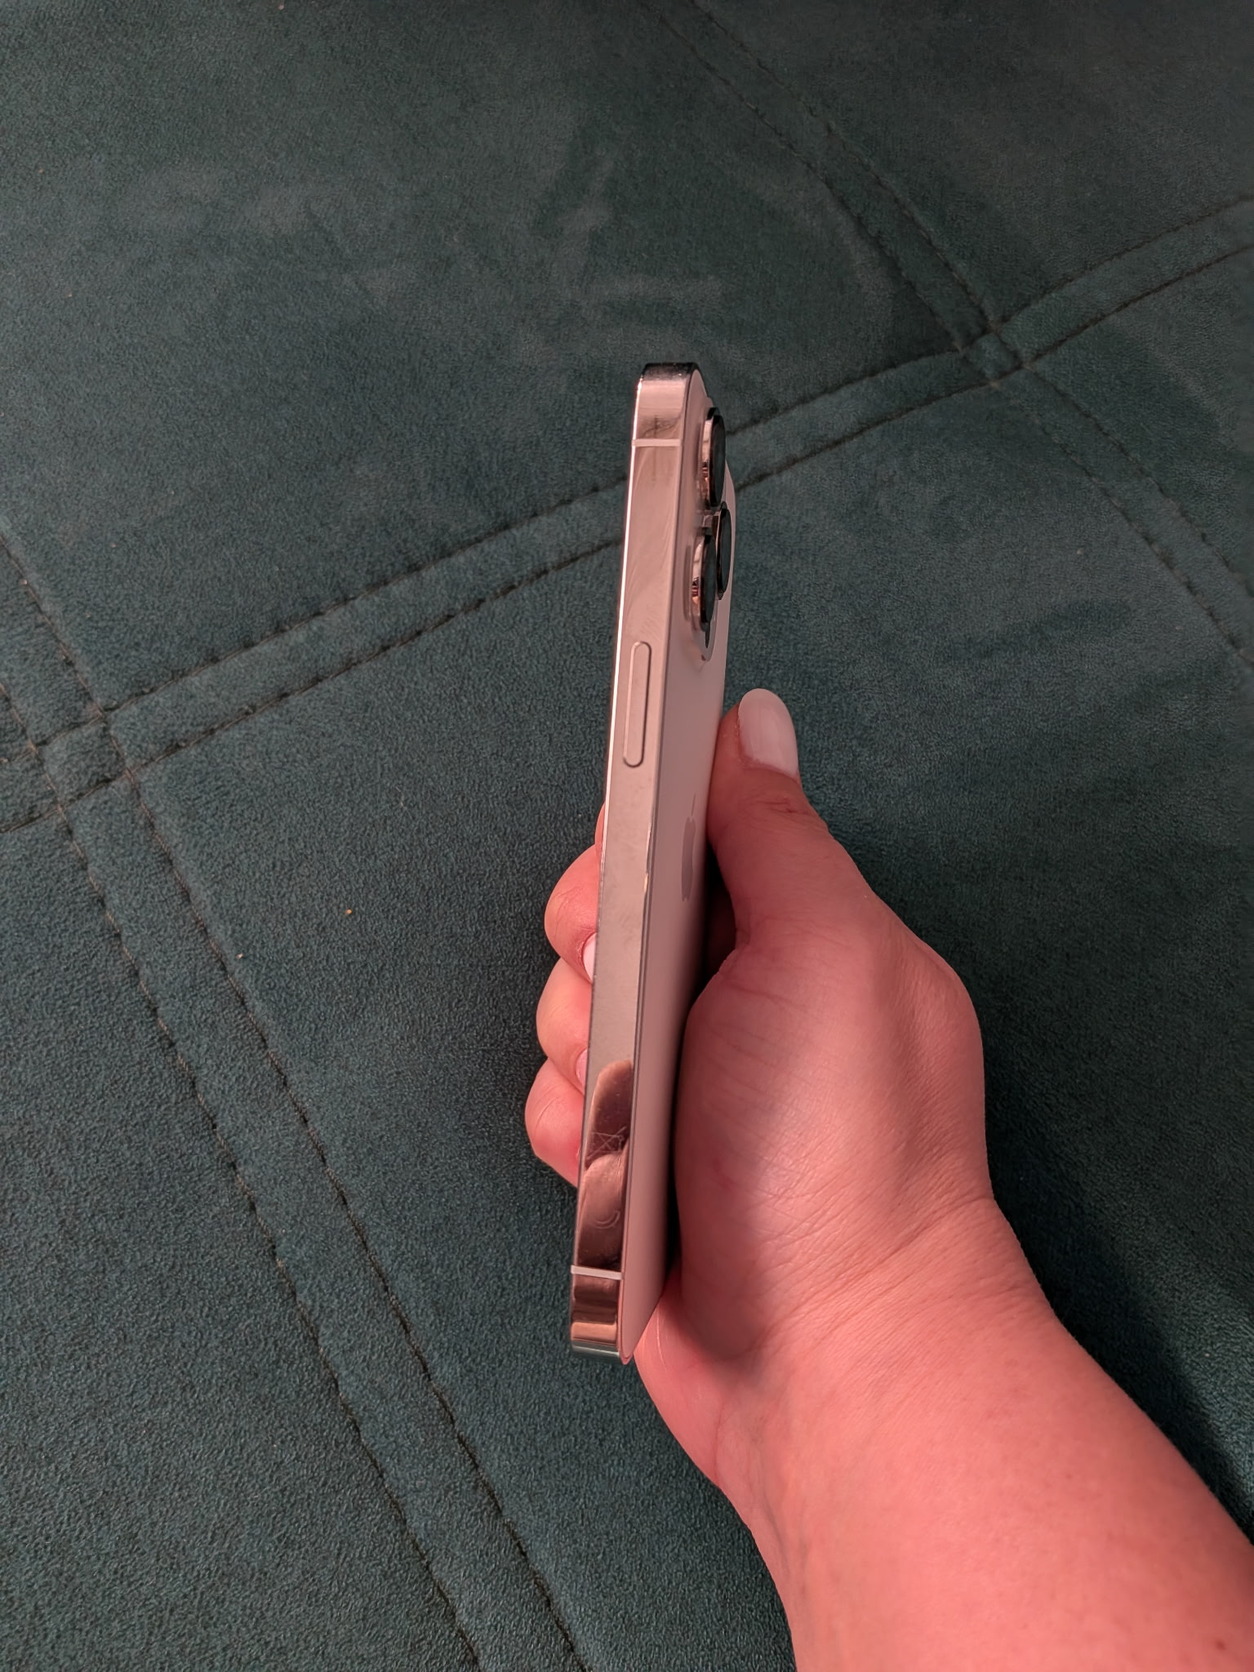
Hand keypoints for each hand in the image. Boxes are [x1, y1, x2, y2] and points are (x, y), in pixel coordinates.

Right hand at [528, 687, 1034, 1525]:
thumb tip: (751, 717)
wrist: (826, 1357)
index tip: (624, 871)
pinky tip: (624, 1176)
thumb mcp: (827, 952)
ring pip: (567, 1010)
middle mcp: (738, 994)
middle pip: (603, 912)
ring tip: (648, 1113)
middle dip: (594, 951)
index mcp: (800, 927)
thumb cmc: (843, 1147)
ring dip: (585, 1055)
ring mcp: (684, 1080)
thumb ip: (775, 830)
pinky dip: (575, 1134)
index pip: (686, 829)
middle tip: (635, 995)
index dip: (635, 837)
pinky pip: (556, 1105)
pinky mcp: (637, 1159)